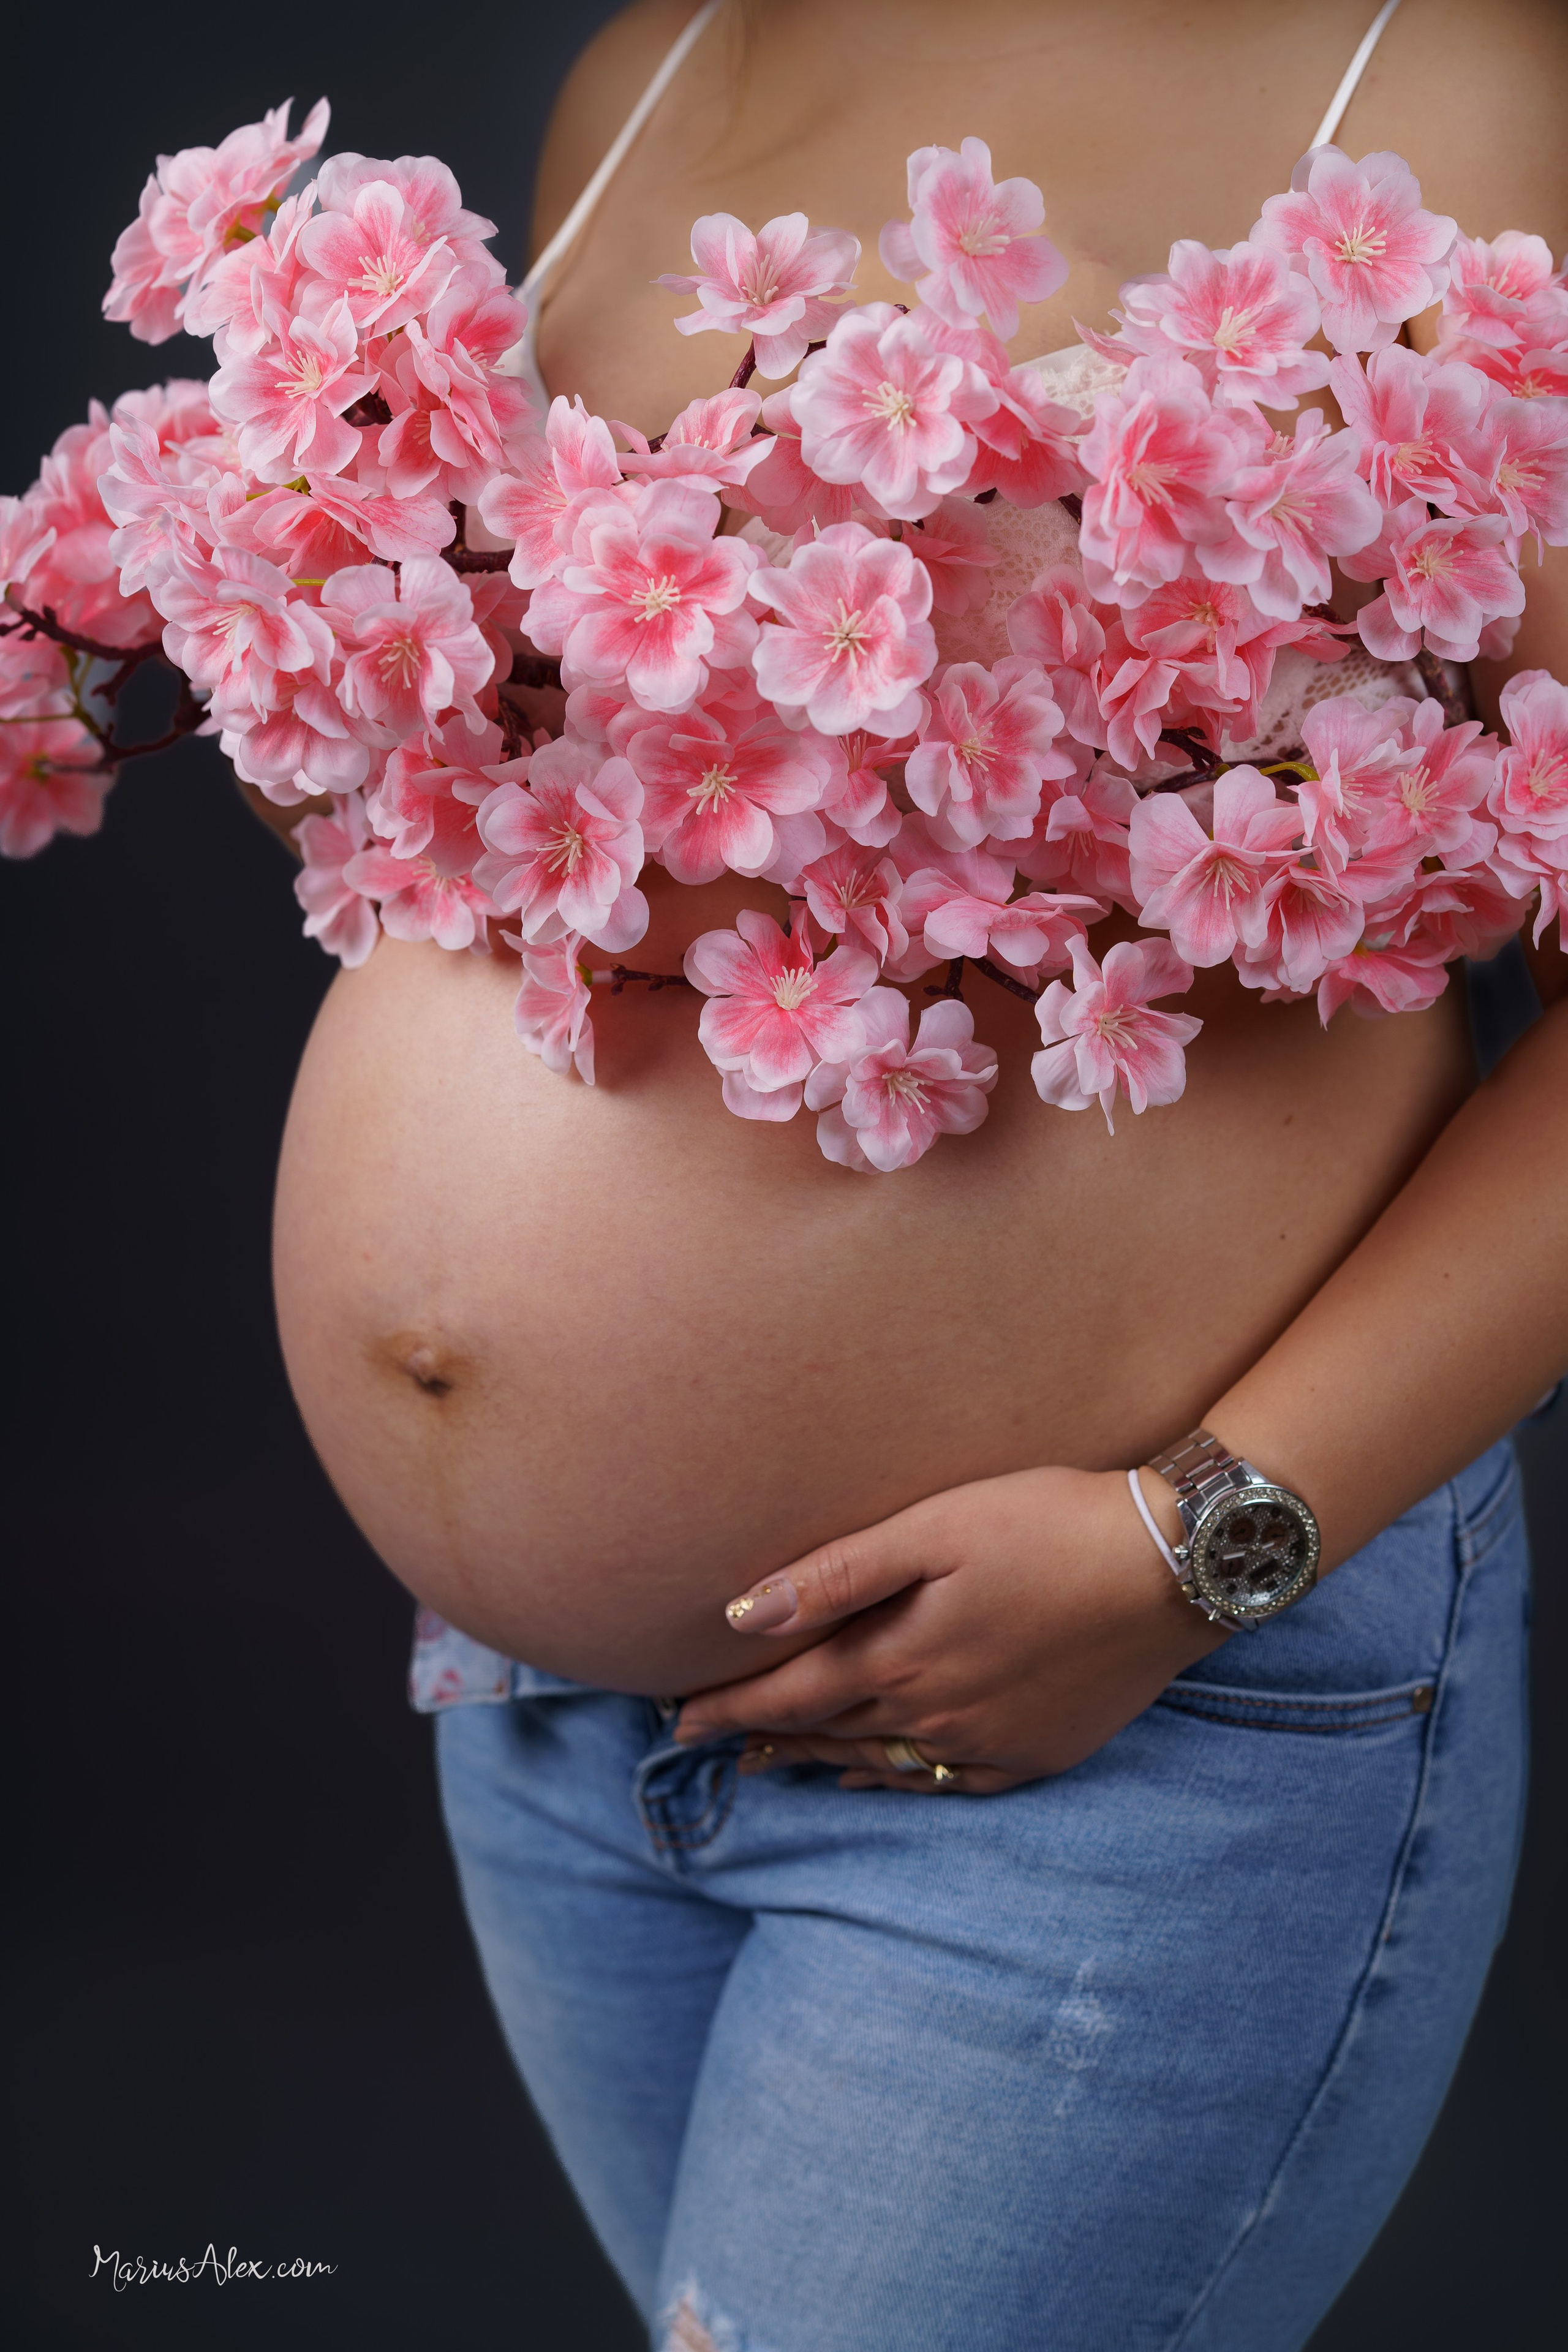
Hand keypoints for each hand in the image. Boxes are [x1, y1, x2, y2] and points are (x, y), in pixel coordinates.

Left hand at [674, 1464, 1228, 1792]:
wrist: (1174, 1567)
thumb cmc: (1049, 1522)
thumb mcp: (935, 1526)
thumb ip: (835, 1574)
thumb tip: (740, 1618)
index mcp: (901, 1659)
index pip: (787, 1694)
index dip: (727, 1708)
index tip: (674, 1721)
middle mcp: (936, 1715)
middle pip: (825, 1732)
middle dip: (760, 1736)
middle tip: (704, 1743)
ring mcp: (990, 1743)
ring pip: (880, 1763)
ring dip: (818, 1761)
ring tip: (769, 1764)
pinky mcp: (1039, 1752)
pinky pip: (947, 1785)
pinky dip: (897, 1783)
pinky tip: (875, 1781)